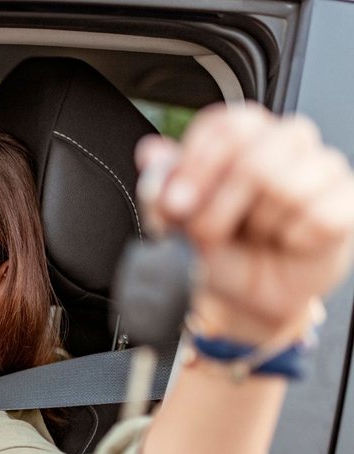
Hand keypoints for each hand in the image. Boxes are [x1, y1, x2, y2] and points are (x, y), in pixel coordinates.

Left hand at [138, 105, 353, 342]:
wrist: (248, 296)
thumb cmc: (219, 251)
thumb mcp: (176, 225)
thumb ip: (161, 189)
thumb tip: (152, 153)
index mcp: (242, 136)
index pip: (226, 125)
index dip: (196, 165)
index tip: (174, 203)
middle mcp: (285, 142)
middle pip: (253, 155)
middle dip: (219, 204)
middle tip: (207, 231)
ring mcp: (321, 168)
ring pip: (285, 184)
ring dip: (257, 224)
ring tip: (255, 235)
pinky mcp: (346, 202)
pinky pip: (319, 215)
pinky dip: (293, 238)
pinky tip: (287, 241)